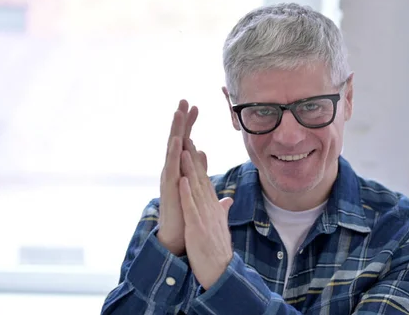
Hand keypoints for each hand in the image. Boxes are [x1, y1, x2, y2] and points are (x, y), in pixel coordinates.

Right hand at [156, 100, 198, 255]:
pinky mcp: (169, 188)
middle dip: (181, 120)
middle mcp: (173, 170)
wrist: (177, 238)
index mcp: (181, 169)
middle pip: (177, 140)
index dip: (190, 124)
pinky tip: (178, 139)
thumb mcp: (197, 188)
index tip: (196, 107)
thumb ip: (200, 171)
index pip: (186, 142)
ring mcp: (170, 178)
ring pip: (172, 149)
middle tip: (185, 100)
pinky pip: (171, 167)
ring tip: (178, 112)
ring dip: (176, 130)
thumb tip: (203, 155)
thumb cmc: (186, 215)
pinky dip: (174, 153)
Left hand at [179, 138, 233, 289]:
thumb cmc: (217, 251)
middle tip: (187, 135)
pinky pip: (191, 207)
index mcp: (212, 208)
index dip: (198, 162)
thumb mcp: (219, 226)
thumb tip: (226, 200)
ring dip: (190, 167)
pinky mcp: (198, 227)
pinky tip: (182, 178)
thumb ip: (221, 210)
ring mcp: (204, 217)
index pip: (204, 180)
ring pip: (196, 187)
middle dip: (192, 157)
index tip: (192, 144)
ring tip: (184, 148)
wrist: (221, 272)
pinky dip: (187, 192)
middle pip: (200, 178)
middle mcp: (210, 208)